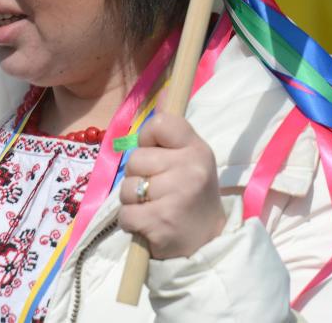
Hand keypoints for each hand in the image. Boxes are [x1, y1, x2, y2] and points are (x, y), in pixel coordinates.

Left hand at [118, 113, 226, 258]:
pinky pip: (125, 214)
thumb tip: (164, 88)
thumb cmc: (192, 195)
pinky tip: (148, 225)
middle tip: (157, 190)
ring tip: (153, 207)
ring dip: (132, 201)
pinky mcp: (160, 221)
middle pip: (135, 159)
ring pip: (127, 187)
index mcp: (197, 148)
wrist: (207, 243)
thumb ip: (172, 131)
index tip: (156, 153)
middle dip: (138, 176)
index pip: (159, 123)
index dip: (148, 138)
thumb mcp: (190, 158)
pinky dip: (130, 222)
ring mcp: (176, 195)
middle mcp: (189, 168)